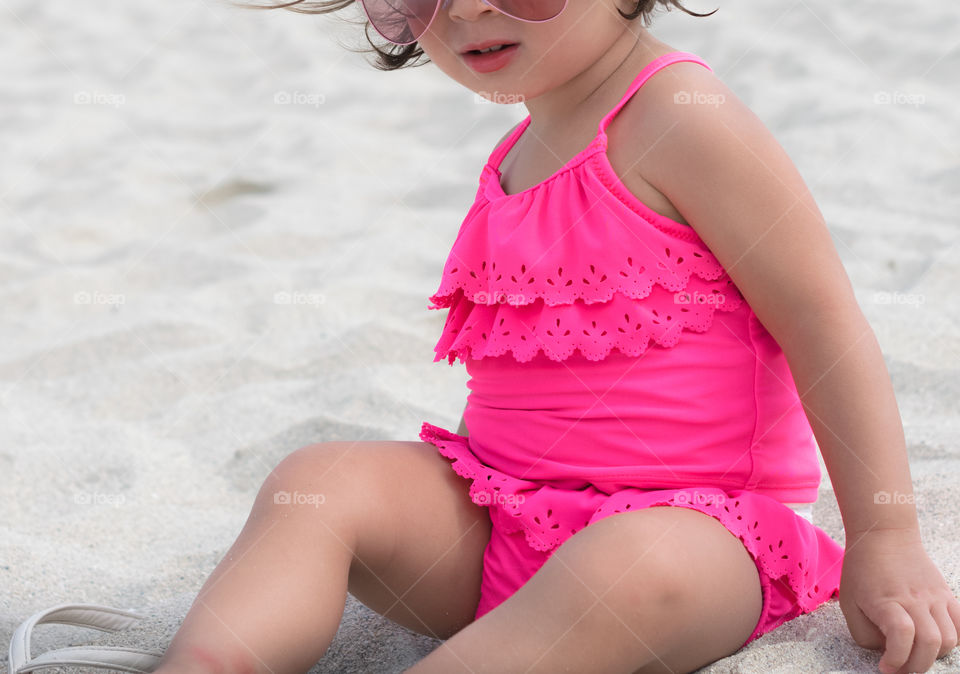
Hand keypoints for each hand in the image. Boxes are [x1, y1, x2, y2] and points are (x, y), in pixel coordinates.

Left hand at [839, 527, 959, 672]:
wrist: (884, 535)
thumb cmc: (862, 570)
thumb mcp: (850, 603)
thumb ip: (866, 634)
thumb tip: (887, 652)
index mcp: (886, 600)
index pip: (902, 635)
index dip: (896, 659)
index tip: (885, 667)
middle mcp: (914, 599)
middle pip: (931, 642)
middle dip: (916, 666)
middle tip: (900, 668)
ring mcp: (934, 597)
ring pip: (950, 638)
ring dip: (934, 655)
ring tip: (916, 653)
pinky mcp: (946, 594)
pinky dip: (953, 640)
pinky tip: (935, 641)